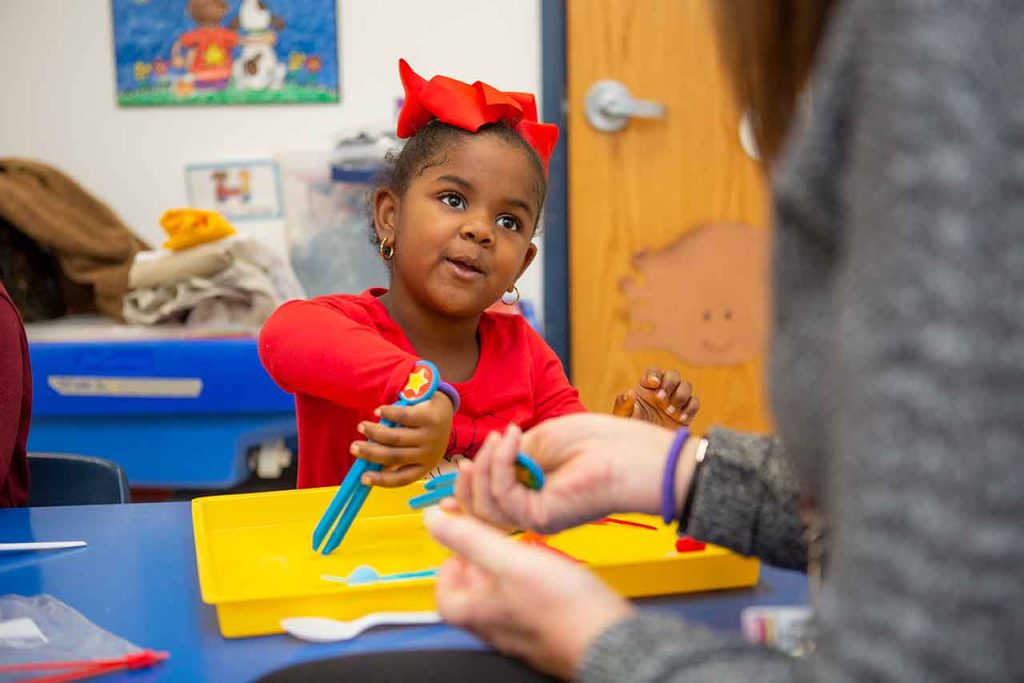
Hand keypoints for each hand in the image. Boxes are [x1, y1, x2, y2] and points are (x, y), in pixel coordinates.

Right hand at [352, 392, 453, 486]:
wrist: (443, 408)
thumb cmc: (421, 431)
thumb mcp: (412, 448)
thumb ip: (394, 455)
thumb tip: (366, 466)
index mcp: (424, 466)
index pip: (402, 478)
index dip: (381, 480)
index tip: (362, 478)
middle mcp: (430, 454)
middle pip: (395, 456)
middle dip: (370, 453)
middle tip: (353, 448)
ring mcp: (431, 436)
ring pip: (396, 437)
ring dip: (375, 432)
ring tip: (361, 427)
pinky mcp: (430, 418)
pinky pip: (404, 417)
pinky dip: (388, 414)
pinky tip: (378, 412)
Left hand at [426, 508, 632, 678]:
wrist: (608, 640)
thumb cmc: (560, 607)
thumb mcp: (508, 560)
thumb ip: (469, 538)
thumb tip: (432, 518)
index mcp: (475, 615)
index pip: (444, 591)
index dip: (450, 562)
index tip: (463, 542)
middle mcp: (494, 629)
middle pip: (472, 594)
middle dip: (479, 562)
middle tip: (492, 539)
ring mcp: (520, 634)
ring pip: (501, 598)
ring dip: (506, 572)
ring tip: (521, 550)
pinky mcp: (546, 632)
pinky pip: (526, 606)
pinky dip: (529, 585)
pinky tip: (547, 572)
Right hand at [444, 416, 677, 533]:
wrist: (633, 455)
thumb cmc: (597, 442)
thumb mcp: (539, 441)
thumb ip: (506, 457)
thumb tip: (472, 463)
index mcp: (533, 495)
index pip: (488, 504)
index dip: (466, 489)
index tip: (457, 468)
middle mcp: (532, 512)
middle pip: (479, 511)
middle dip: (468, 481)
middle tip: (472, 455)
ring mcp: (536, 518)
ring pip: (485, 507)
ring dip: (485, 465)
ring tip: (501, 437)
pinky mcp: (541, 518)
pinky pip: (502, 495)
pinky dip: (499, 463)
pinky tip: (510, 440)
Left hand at [613, 367, 698, 426]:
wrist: (645, 448)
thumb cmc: (632, 427)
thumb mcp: (623, 416)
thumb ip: (624, 404)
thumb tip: (630, 393)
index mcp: (646, 386)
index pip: (654, 372)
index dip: (654, 374)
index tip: (653, 383)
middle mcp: (663, 390)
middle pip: (673, 375)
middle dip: (670, 384)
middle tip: (661, 399)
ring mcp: (676, 400)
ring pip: (686, 386)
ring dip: (680, 396)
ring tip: (670, 412)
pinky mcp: (686, 412)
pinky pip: (694, 403)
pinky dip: (689, 409)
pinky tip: (680, 418)